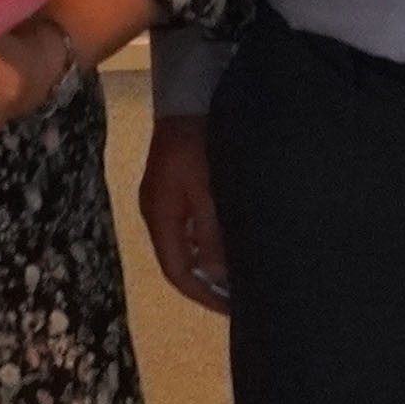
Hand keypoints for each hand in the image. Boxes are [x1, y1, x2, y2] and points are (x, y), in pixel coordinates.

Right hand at [137, 112, 230, 314]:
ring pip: (189, 244)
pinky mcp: (179, 185)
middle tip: (243, 297)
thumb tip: (217, 275)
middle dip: (210, 282)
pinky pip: (194, 226)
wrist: (189, 92)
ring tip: (245, 273)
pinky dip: (213, 240)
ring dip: (213, 261)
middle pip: (181, 261)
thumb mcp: (209, 190)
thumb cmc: (200, 142)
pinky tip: (236, 241)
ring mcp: (167, 198)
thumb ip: (212, 233)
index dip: (204, 295)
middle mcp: (159, 213)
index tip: (233, 310)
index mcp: (161, 216)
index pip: (177, 272)